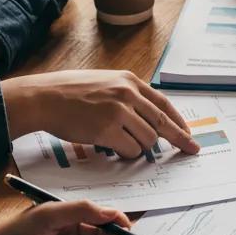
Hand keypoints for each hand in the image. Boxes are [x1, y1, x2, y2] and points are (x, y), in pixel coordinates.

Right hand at [3, 70, 198, 158]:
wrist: (44, 98)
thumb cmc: (70, 92)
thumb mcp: (105, 82)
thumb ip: (128, 95)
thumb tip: (150, 117)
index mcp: (129, 81)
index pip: (164, 104)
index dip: (179, 122)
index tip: (189, 134)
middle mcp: (128, 94)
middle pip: (163, 124)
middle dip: (179, 140)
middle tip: (191, 150)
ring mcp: (118, 112)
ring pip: (147, 140)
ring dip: (139, 147)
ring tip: (121, 143)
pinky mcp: (107, 130)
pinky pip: (130, 150)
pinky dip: (126, 153)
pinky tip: (113, 148)